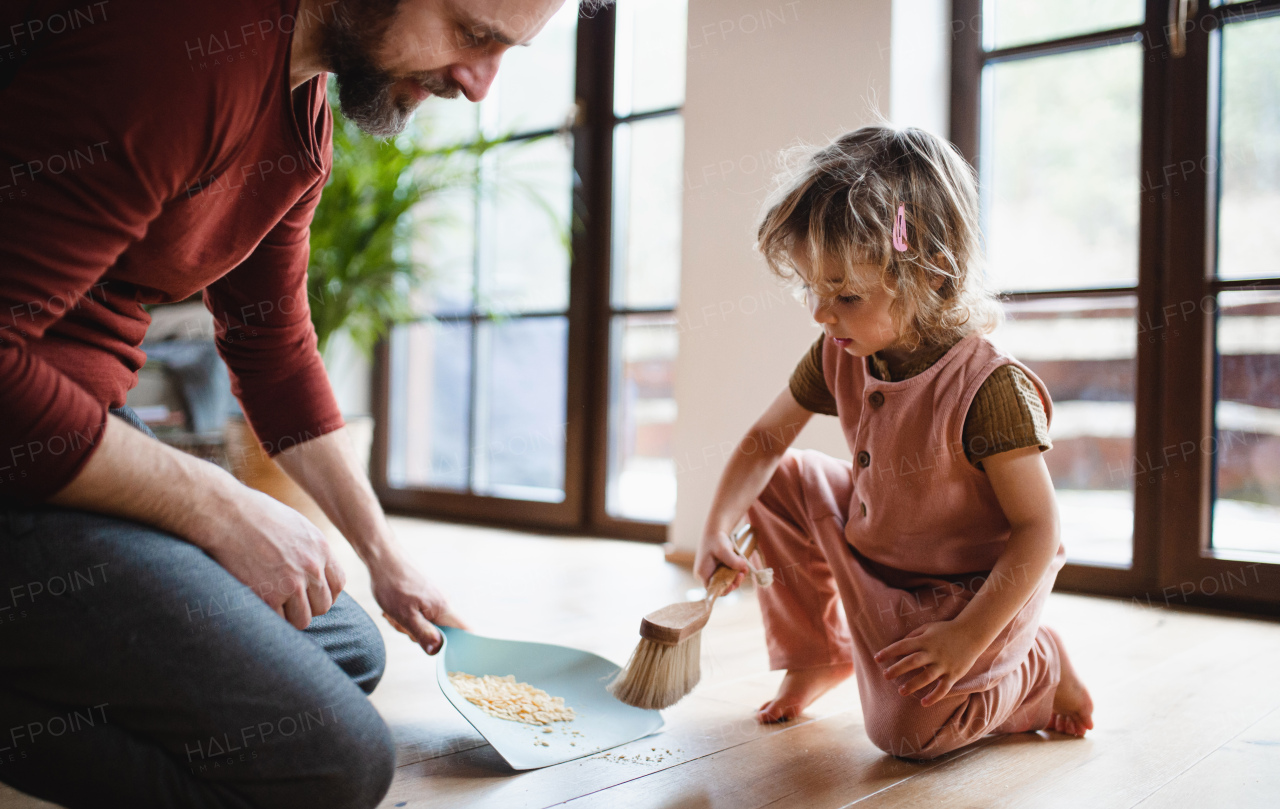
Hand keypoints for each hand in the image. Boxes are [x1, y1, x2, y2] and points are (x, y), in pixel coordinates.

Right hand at [191, 483, 345, 630]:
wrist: (225, 514)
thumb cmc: (254, 516)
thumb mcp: (294, 525)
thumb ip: (309, 550)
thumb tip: (315, 572)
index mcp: (321, 548)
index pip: (337, 584)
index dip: (324, 593)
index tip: (309, 595)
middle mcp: (311, 567)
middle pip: (323, 606)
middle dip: (306, 607)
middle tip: (286, 601)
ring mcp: (292, 583)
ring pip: (302, 620)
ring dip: (288, 616)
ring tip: (271, 603)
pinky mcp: (269, 596)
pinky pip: (279, 622)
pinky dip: (269, 618)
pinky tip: (258, 603)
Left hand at [369, 550, 466, 655]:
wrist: (384, 559)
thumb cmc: (393, 585)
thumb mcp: (404, 616)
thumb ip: (422, 634)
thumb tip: (437, 651)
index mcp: (443, 609)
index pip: (466, 632)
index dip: (461, 646)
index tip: (441, 651)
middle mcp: (443, 604)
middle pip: (441, 633)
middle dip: (420, 635)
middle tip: (402, 623)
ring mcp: (434, 601)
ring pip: (427, 625)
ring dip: (409, 625)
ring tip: (395, 613)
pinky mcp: (425, 598)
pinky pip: (420, 616)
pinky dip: (406, 617)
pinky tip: (394, 610)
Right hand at [694, 527, 751, 595]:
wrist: (715, 531)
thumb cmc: (716, 540)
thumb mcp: (723, 549)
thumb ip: (733, 560)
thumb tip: (743, 567)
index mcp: (703, 573)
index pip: (713, 589)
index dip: (725, 589)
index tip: (735, 583)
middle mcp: (706, 575)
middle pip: (721, 586)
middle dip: (733, 581)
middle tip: (742, 573)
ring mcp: (712, 572)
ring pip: (725, 581)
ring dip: (736, 576)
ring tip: (744, 568)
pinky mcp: (717, 569)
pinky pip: (727, 575)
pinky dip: (735, 572)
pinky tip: (741, 565)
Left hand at [873, 620, 986, 706]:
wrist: (972, 633)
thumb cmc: (947, 630)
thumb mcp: (928, 628)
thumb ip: (914, 636)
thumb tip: (900, 644)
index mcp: (925, 640)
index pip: (903, 645)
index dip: (889, 651)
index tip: (877, 658)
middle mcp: (933, 652)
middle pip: (912, 661)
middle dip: (897, 669)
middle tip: (885, 676)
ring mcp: (944, 664)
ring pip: (927, 676)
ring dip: (913, 685)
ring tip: (901, 692)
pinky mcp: (954, 674)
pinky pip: (943, 687)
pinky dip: (934, 696)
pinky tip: (924, 703)